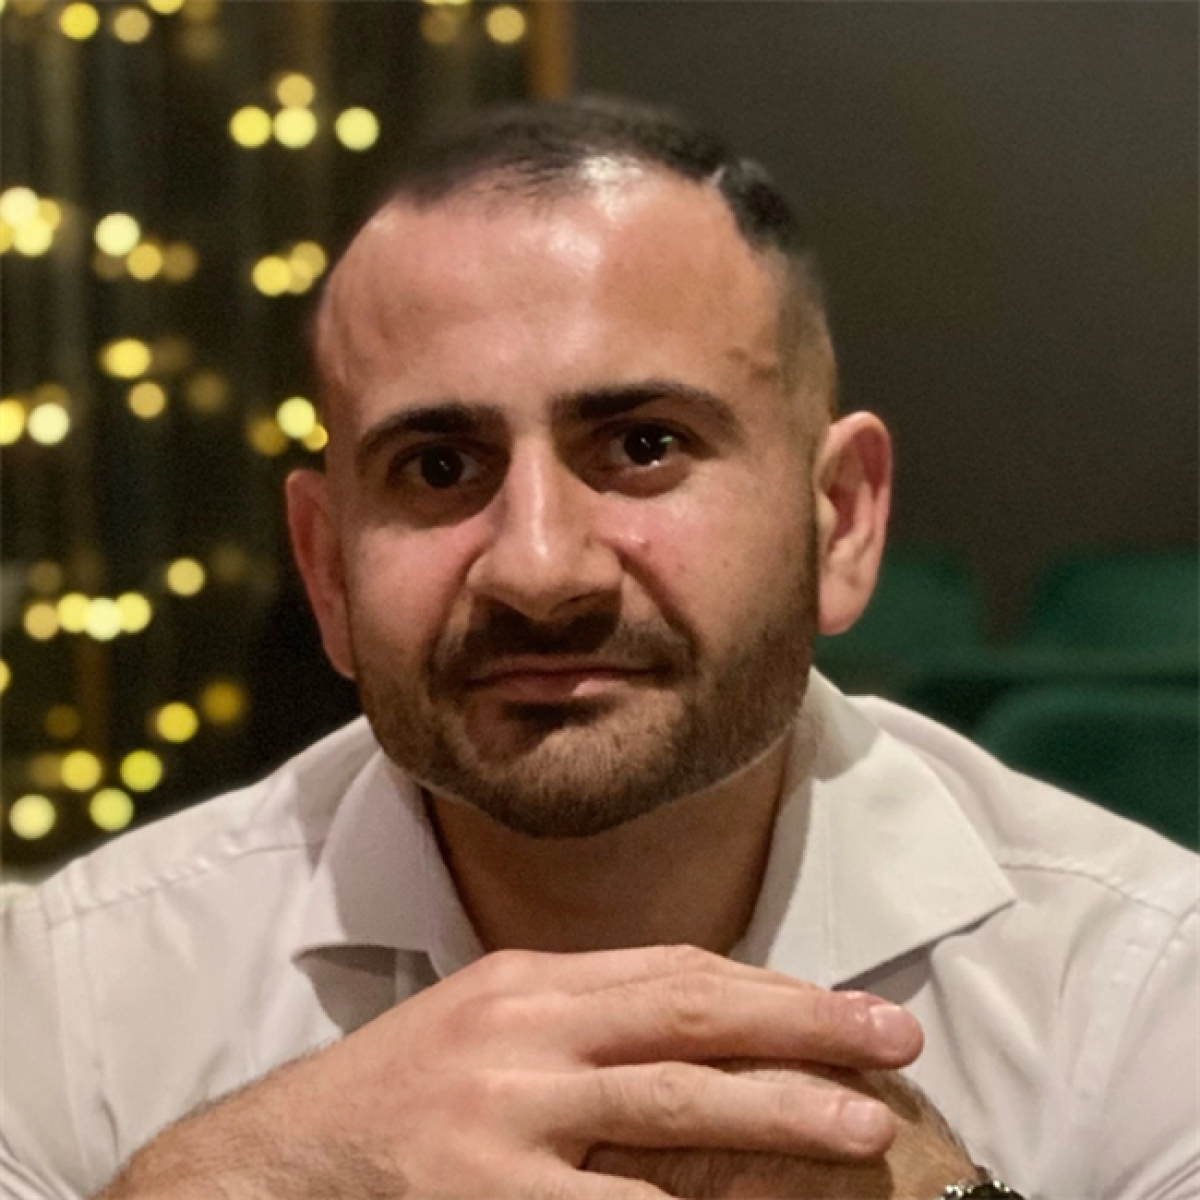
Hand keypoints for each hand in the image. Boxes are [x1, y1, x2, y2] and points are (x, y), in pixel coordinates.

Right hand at [99, 945, 922, 1199]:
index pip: (672, 970)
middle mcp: (520, 1028)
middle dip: (798, 1027)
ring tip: (861, 1128)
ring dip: (773, 1113)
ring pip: (667, 1105)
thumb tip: (701, 1041)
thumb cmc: (396, 1098)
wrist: (273, 1163)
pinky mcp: (483, 1197)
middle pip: (685, 1014)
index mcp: (527, 980)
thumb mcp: (487, 1029)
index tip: (846, 1008)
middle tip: (893, 1041)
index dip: (769, 989)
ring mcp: (502, 1113)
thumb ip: (583, 1027)